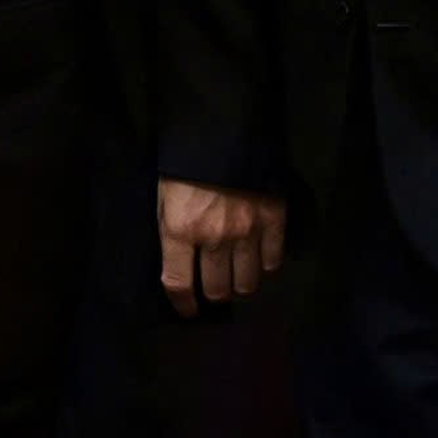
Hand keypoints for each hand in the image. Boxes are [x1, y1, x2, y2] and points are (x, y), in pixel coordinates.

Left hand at [157, 177, 284, 316]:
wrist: (224, 127)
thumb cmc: (186, 163)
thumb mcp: (164, 197)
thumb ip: (171, 233)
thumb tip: (178, 266)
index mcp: (181, 230)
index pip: (179, 285)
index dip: (182, 305)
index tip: (187, 310)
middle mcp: (214, 238)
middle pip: (216, 290)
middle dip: (213, 293)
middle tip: (213, 286)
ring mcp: (247, 231)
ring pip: (247, 284)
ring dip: (240, 284)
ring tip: (237, 275)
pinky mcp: (273, 219)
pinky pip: (272, 261)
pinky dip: (265, 264)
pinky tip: (259, 257)